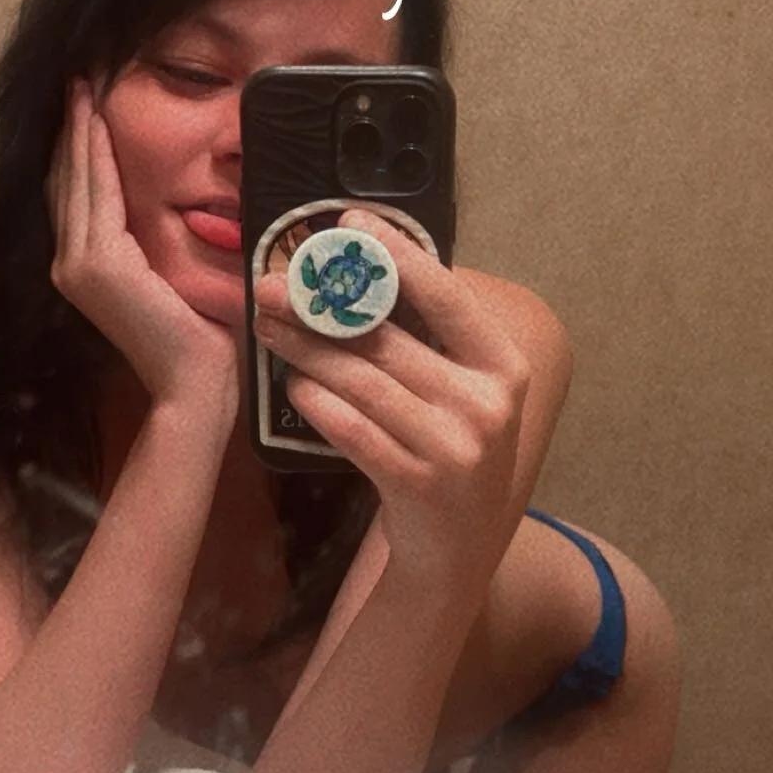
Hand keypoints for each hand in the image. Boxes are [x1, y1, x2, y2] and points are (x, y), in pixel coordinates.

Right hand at [46, 78, 238, 421]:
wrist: (196, 382)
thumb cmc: (199, 336)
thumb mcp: (170, 275)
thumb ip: (155, 242)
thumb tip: (175, 202)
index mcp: (86, 268)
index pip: (76, 195)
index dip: (76, 149)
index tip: (83, 107)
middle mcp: (71, 263)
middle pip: (67, 180)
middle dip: (72, 128)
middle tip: (77, 80)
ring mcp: (79, 263)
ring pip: (77, 179)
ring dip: (79, 130)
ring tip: (82, 87)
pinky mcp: (97, 263)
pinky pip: (96, 192)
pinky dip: (94, 153)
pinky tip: (97, 120)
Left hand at [252, 209, 531, 589]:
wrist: (458, 550)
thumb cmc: (453, 451)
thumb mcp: (467, 393)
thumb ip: (435, 340)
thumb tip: (366, 268)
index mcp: (504, 367)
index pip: (447, 296)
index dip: (397, 254)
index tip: (349, 222)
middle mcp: (485, 404)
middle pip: (388, 339)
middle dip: (321, 305)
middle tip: (271, 282)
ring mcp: (453, 447)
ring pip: (361, 381)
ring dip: (305, 350)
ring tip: (268, 327)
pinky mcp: (416, 483)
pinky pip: (351, 429)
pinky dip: (316, 402)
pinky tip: (293, 384)